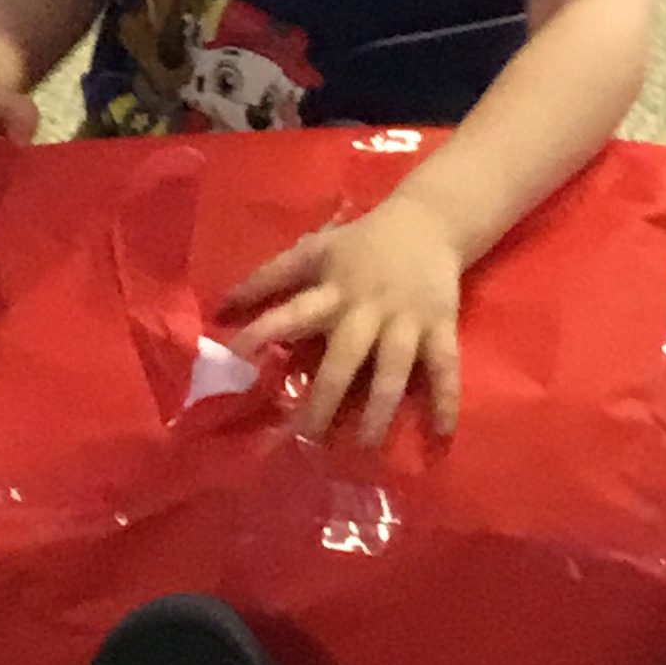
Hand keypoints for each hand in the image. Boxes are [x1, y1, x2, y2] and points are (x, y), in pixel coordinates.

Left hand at [220, 199, 464, 447]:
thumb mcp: (314, 250)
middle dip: (324, 398)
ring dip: (379, 408)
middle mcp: (367, 309)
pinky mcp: (441, 326)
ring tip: (366, 444)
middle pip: (344, 358)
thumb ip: (269, 277)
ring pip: (393, 368)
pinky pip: (445, 366)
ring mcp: (407, 320)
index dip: (262, 334)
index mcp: (333, 290)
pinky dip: (446, 398)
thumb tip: (220, 306)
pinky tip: (442, 434)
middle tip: (305, 438)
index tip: (236, 364)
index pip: (291, 314)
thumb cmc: (362, 243)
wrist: (430, 220)